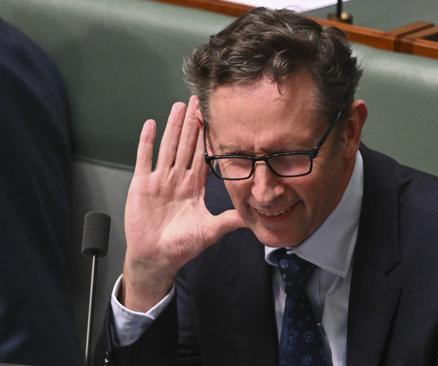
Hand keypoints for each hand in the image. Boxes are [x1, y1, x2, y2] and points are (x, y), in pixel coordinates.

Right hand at [121, 96, 244, 311]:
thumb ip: (230, 220)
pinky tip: (150, 124)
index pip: (203, 156)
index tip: (214, 120)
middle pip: (186, 145)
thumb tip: (255, 215)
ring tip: (179, 106)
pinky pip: (144, 159)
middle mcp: (177, 179)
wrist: (156, 258)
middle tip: (198, 101)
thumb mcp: (211, 230)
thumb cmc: (182, 246)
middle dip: (193, 124)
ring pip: (168, 146)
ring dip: (173, 126)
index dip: (208, 138)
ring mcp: (159, 180)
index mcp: (194, 187)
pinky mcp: (141, 185)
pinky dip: (146, 142)